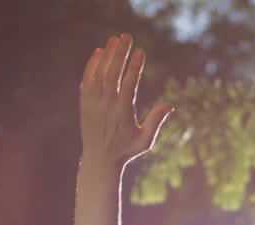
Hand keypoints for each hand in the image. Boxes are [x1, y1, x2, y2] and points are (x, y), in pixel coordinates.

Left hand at [79, 33, 174, 167]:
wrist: (99, 159)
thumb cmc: (126, 150)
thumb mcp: (145, 140)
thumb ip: (156, 121)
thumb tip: (170, 105)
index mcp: (123, 111)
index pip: (129, 82)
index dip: (135, 65)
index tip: (141, 51)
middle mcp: (106, 104)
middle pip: (113, 72)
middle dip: (120, 52)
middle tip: (127, 35)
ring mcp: (93, 102)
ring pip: (100, 72)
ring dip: (107, 54)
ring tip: (115, 39)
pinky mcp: (84, 102)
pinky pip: (87, 79)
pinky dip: (92, 64)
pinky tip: (99, 52)